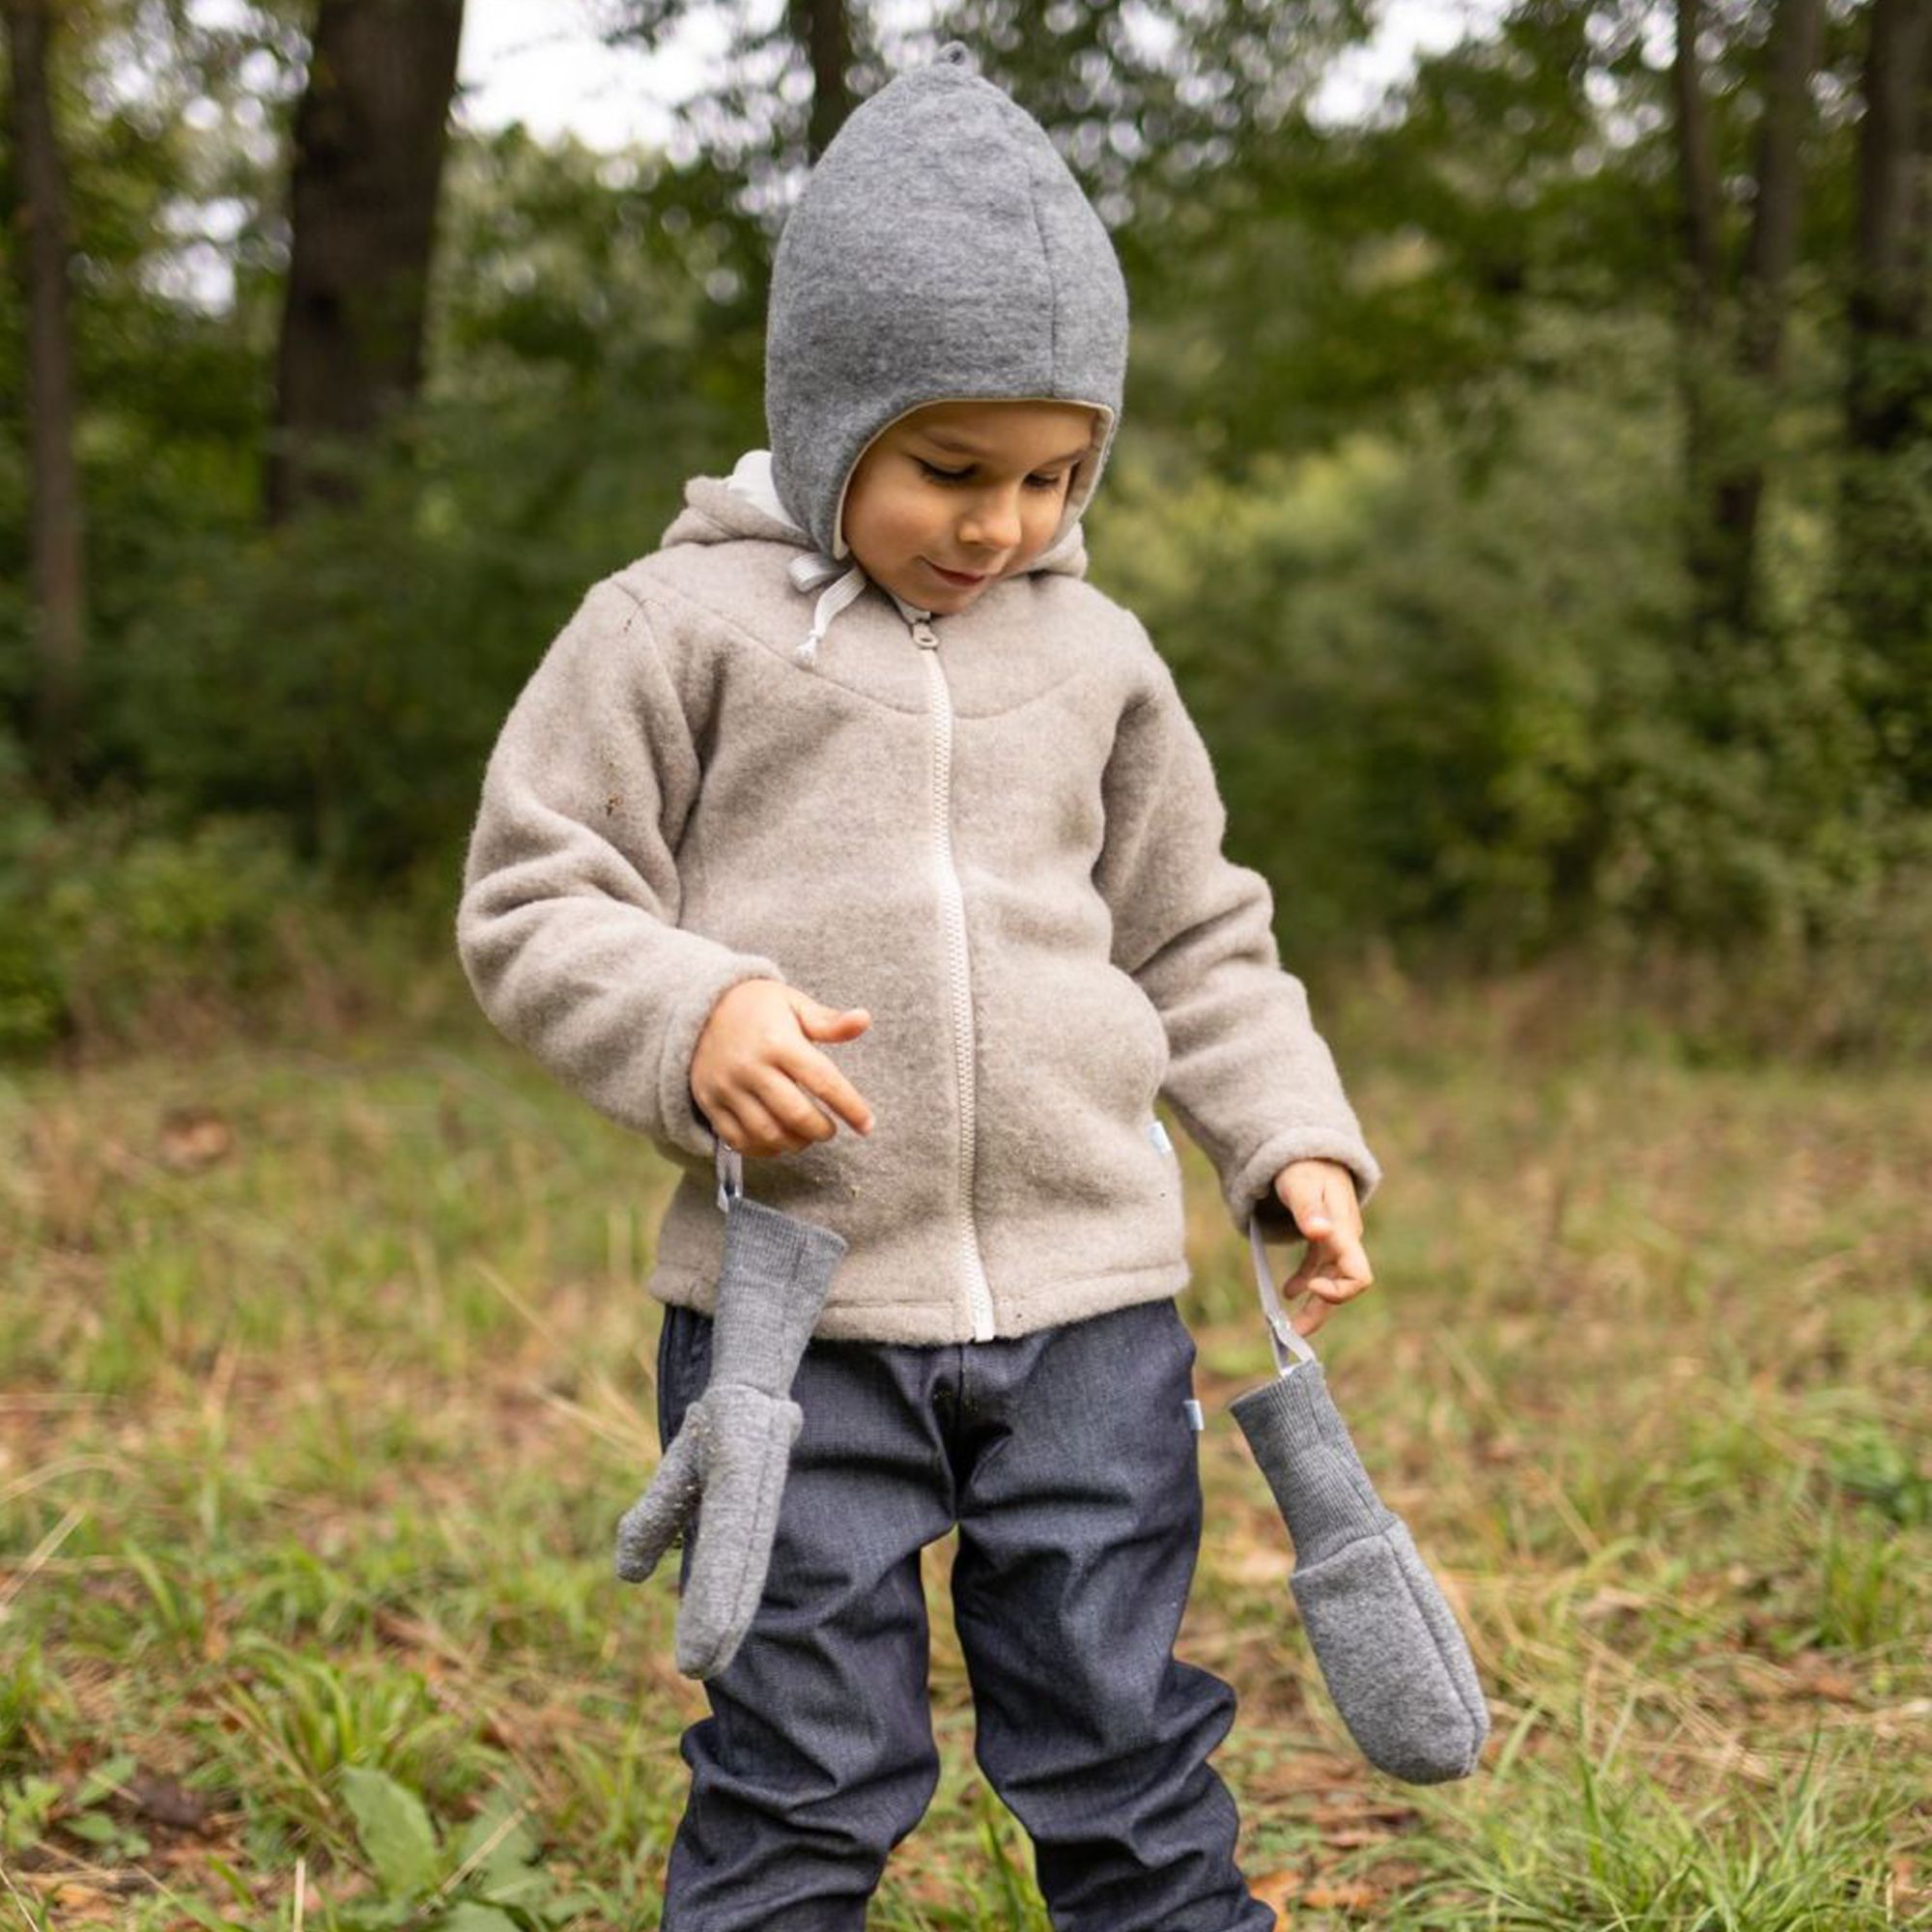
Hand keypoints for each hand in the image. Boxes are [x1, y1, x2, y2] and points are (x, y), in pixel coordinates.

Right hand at [691, 979, 876, 1156]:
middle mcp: (751, 1067)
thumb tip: (864, 1019)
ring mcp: (728, 1087)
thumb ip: (828, 1021)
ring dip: (794, 1143)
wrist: (700, 1007)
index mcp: (779, 1041)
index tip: (867, 1124)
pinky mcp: (709, 1102)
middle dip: (821, 1130)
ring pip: (768, 1133)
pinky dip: (763, 1149)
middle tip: (830, 1129)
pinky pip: (738, 1139)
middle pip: (796, 1115)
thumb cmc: (757, 1007)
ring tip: (805, 1136)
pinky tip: (778, 1141)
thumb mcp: (793, 1004)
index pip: (823, 1081)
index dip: (850, 1107)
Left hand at [1270, 1158, 1373, 1338]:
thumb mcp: (1302, 1184)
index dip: (1338, 1291)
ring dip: (1313, 1304)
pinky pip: (1319, 1268)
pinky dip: (1306, 1283)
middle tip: (1293, 1333)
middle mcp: (1345, 1240)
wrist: (1310, 1147)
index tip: (1308, 1288)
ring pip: (1330, 1281)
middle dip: (1321, 1311)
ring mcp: (1336, 1241)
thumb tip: (1319, 1232)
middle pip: (1343, 1286)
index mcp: (1345, 1231)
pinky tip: (1288, 1292)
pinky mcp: (1324, 1238)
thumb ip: (1309, 1209)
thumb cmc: (1305, 1164)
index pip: (1358, 1275)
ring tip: (1288, 1326)